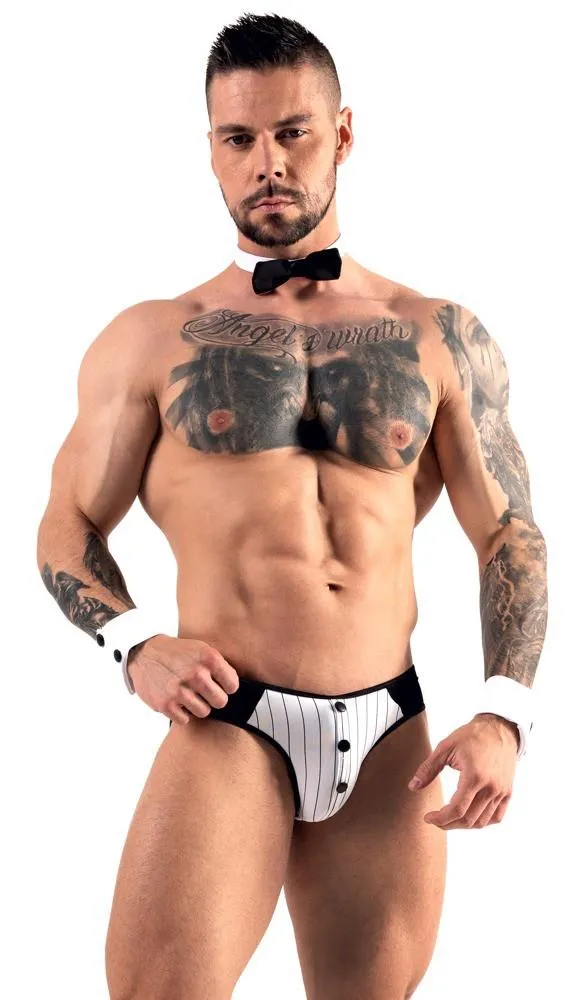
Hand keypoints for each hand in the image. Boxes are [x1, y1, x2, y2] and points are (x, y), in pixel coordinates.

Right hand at [126, 635, 239, 724]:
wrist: (144, 654)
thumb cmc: (177, 653)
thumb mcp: (201, 649)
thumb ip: (219, 666)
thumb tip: (236, 687)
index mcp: (208, 658)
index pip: (233, 685)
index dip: (227, 687)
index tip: (219, 685)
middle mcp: (195, 673)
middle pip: (220, 702)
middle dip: (214, 698)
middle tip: (204, 692)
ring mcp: (180, 690)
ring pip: (204, 712)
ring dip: (198, 706)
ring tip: (189, 696)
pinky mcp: (165, 704)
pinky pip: (185, 720)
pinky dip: (182, 713)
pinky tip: (177, 701)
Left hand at [407, 713, 518, 828]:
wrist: (498, 729)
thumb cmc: (472, 736)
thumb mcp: (446, 747)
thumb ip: (428, 768)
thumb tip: (413, 787)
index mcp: (474, 776)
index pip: (457, 809)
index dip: (440, 818)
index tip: (428, 817)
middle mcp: (490, 787)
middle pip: (468, 820)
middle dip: (448, 824)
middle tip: (435, 819)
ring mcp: (501, 791)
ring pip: (482, 822)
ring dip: (463, 825)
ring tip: (449, 819)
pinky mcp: (507, 792)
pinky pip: (496, 817)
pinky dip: (482, 822)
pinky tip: (469, 816)